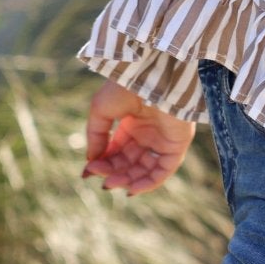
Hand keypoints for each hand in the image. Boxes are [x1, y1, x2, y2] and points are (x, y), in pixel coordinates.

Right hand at [82, 79, 196, 196]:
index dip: (102, 162)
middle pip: (129, 161)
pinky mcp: (177, 145)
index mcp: (132, 122)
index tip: (87, 172)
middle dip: (112, 171)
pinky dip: (148, 183)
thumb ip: (96, 136)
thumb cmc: (125, 87)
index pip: (117, 150)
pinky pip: (163, 170)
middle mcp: (148, 132)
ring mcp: (163, 140)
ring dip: (127, 179)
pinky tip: (131, 188)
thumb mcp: (101, 110)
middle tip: (98, 177)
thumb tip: (91, 161)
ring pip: (145, 168)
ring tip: (110, 183)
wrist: (152, 75)